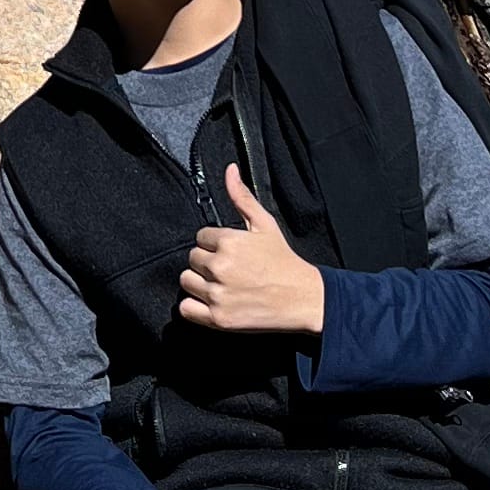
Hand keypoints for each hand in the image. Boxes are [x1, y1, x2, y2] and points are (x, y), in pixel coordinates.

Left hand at [177, 165, 326, 339]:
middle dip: (207, 262)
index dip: (213, 243)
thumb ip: (242, 197)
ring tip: (220, 284)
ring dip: (199, 282)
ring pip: (186, 281)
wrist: (302, 298)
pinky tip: (211, 301)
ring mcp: (218, 294)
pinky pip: (186, 309)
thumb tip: (229, 171)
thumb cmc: (284, 262)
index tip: (229, 252)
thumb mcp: (265, 224)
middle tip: (228, 269)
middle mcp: (220, 267)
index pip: (200, 237)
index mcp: (229, 242)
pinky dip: (194, 306)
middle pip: (192, 259)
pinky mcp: (218, 319)